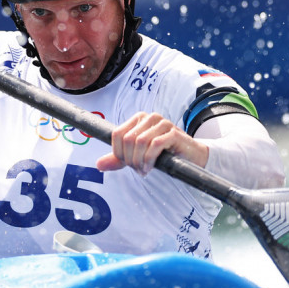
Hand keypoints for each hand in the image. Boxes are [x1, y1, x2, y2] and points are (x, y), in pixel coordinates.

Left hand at [95, 111, 209, 175]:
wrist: (190, 156)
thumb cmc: (163, 154)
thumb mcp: (137, 156)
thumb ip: (118, 159)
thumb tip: (98, 165)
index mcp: (138, 119)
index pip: (117, 134)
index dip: (118, 152)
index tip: (127, 164)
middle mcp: (149, 117)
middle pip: (127, 139)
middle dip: (130, 159)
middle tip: (138, 169)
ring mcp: (163, 123)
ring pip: (139, 142)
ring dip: (139, 161)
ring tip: (144, 169)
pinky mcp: (173, 133)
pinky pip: (155, 145)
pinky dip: (150, 159)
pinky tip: (151, 166)